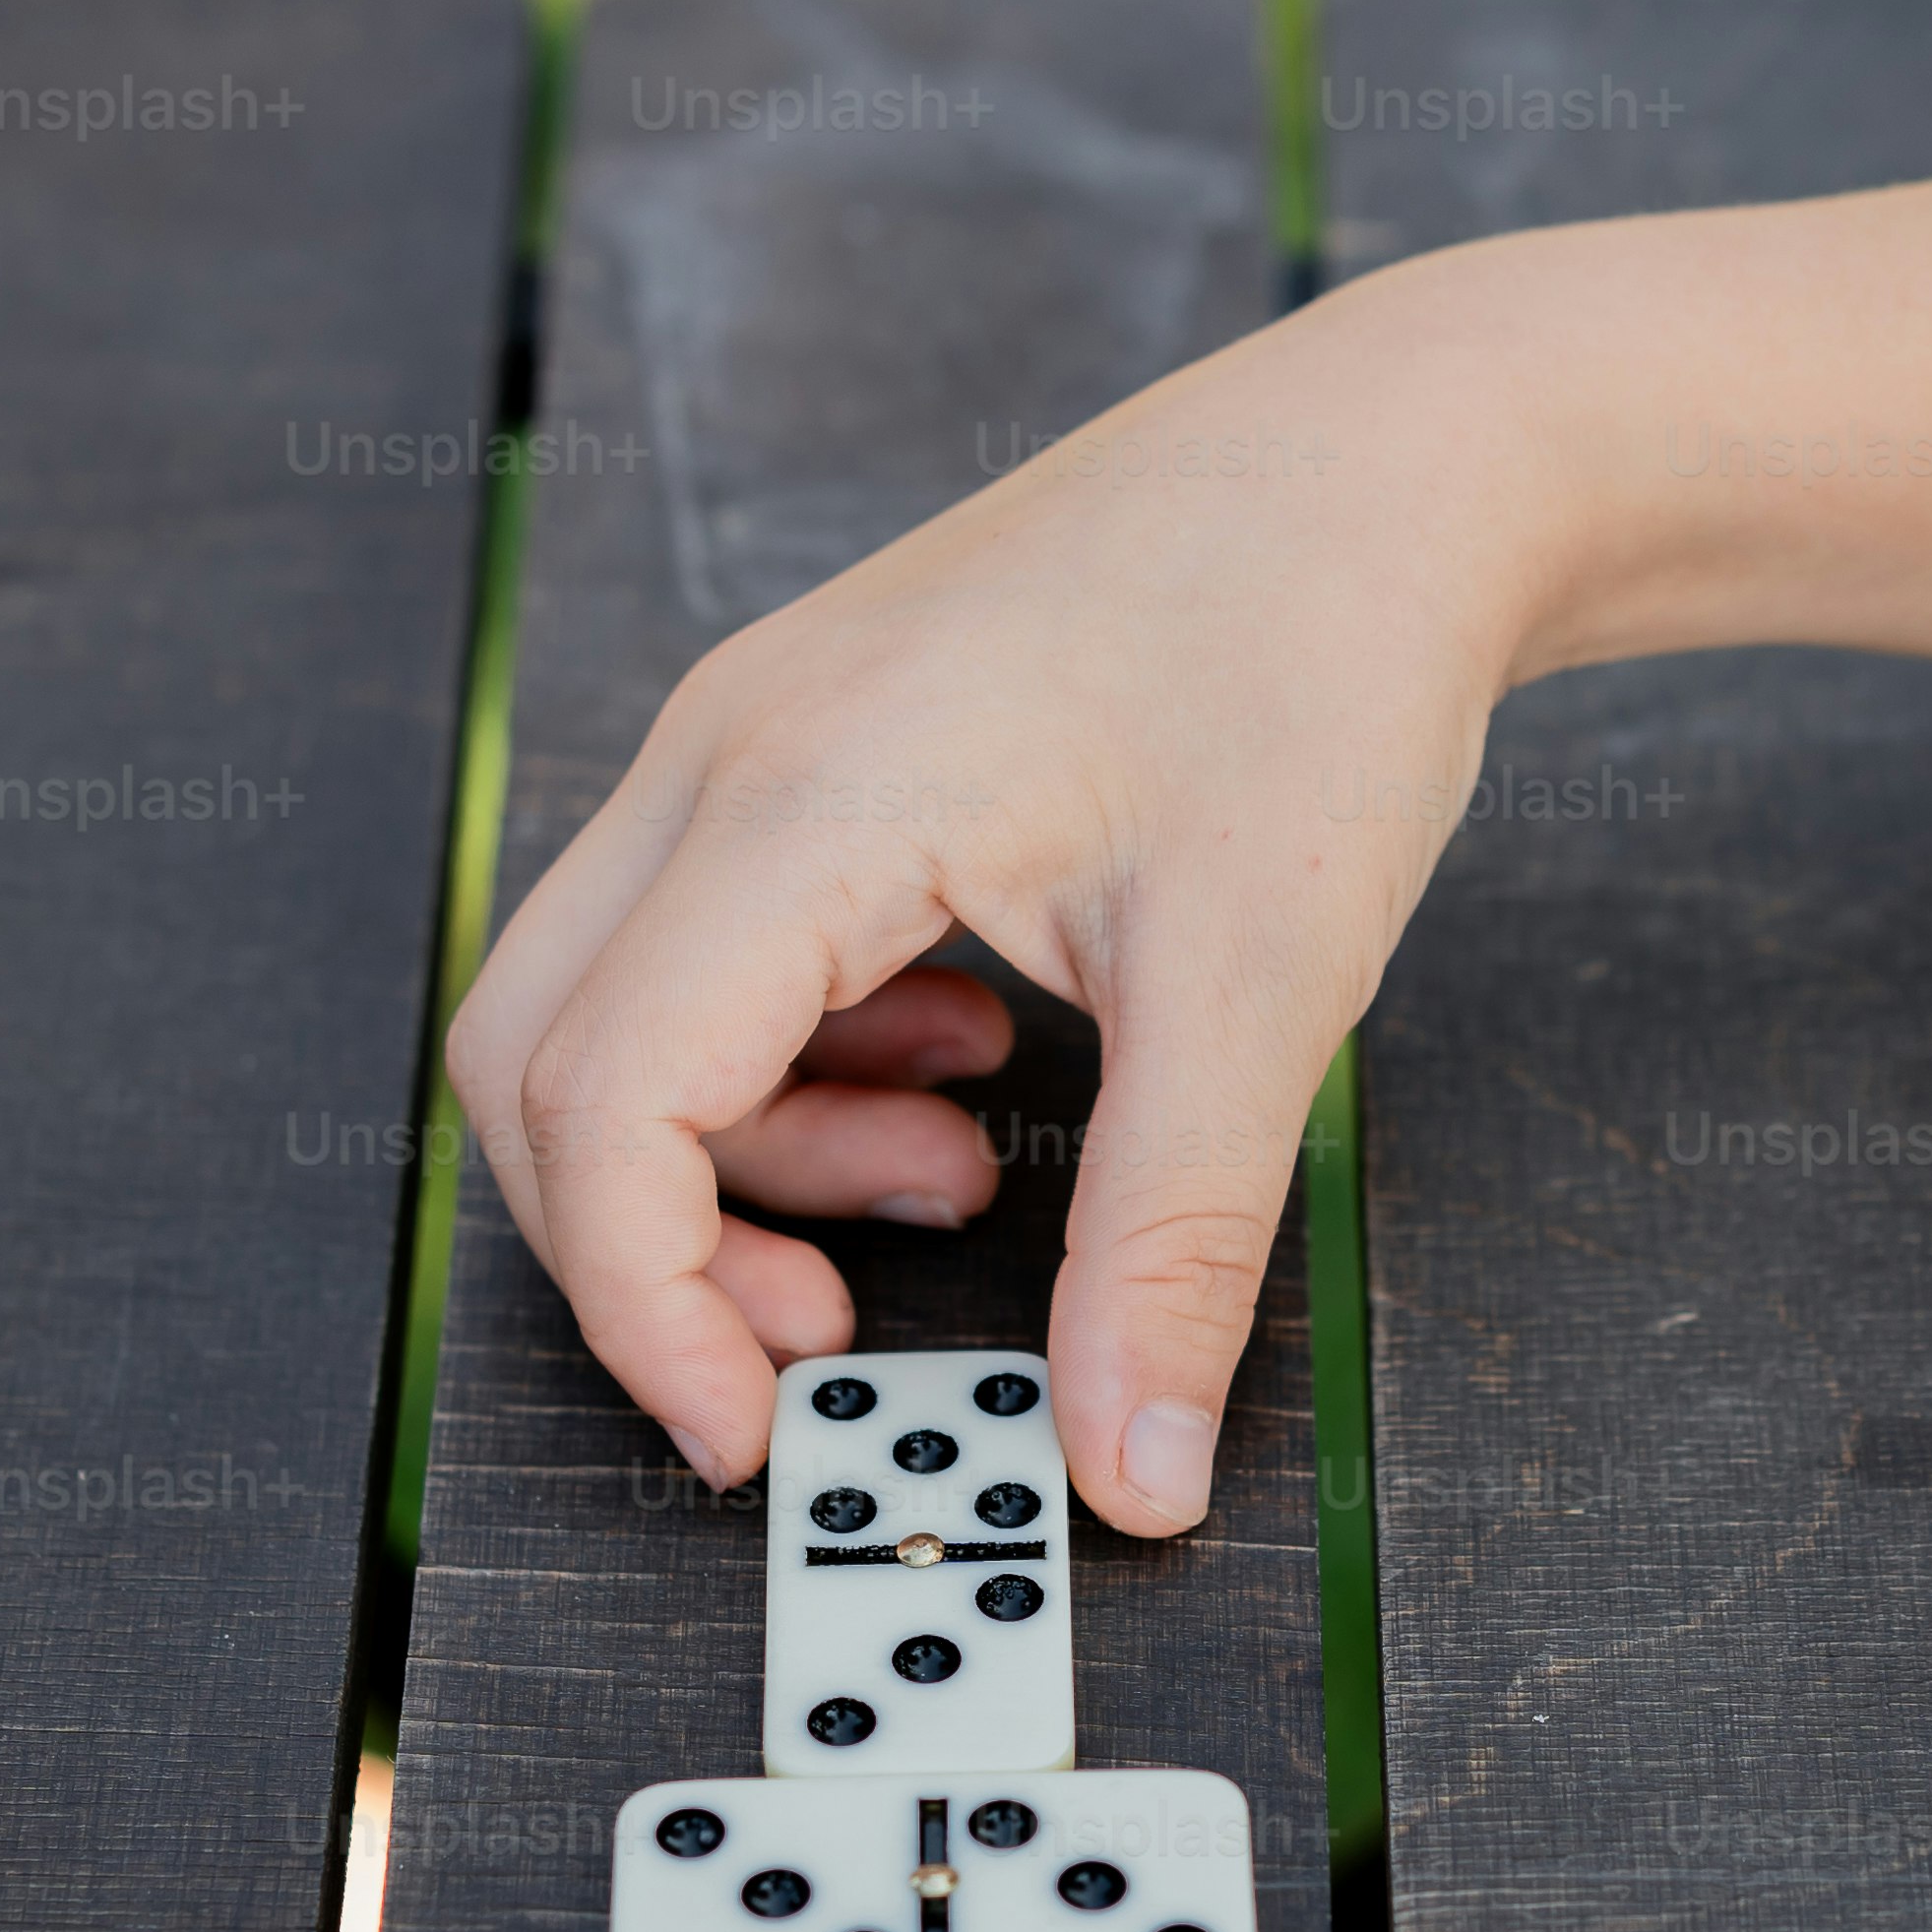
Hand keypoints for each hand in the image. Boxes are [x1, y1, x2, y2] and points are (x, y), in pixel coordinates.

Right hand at [441, 259, 1567, 1532]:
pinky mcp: (804, 743)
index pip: (601, 1097)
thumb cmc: (1323, 651)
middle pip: (540, 1057)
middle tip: (829, 1344)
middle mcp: (729, 749)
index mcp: (806, 795)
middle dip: (654, 1245)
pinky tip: (969, 1068)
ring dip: (743, 1153)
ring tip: (960, 1178)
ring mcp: (750, 732)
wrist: (1392, 457)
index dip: (648, 1304)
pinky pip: (703, 947)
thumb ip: (1170, 1247)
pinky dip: (794, 1063)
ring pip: (610, 1006)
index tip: (763, 1435)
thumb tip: (1130, 1474)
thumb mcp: (1263, 986)